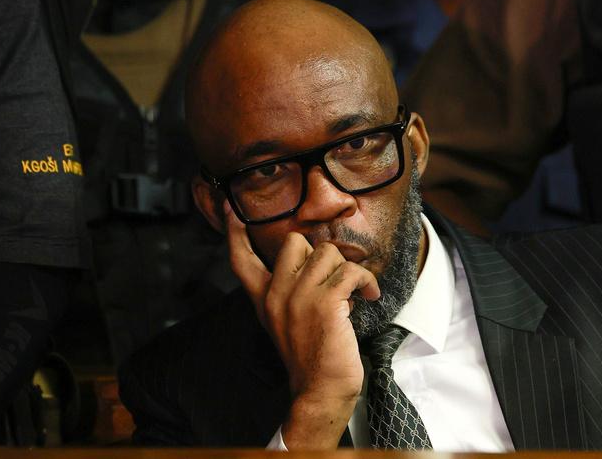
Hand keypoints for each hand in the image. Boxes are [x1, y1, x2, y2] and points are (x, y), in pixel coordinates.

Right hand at [225, 201, 379, 448]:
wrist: (319, 393)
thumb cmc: (310, 361)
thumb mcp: (285, 324)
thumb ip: (288, 295)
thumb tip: (315, 266)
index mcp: (263, 299)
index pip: (241, 259)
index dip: (236, 232)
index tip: (231, 208)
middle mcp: (276, 294)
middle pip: (294, 242)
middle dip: (320, 253)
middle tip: (334, 277)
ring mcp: (299, 297)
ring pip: (327, 252)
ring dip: (348, 269)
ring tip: (355, 291)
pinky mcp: (325, 303)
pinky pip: (350, 272)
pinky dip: (366, 281)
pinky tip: (369, 295)